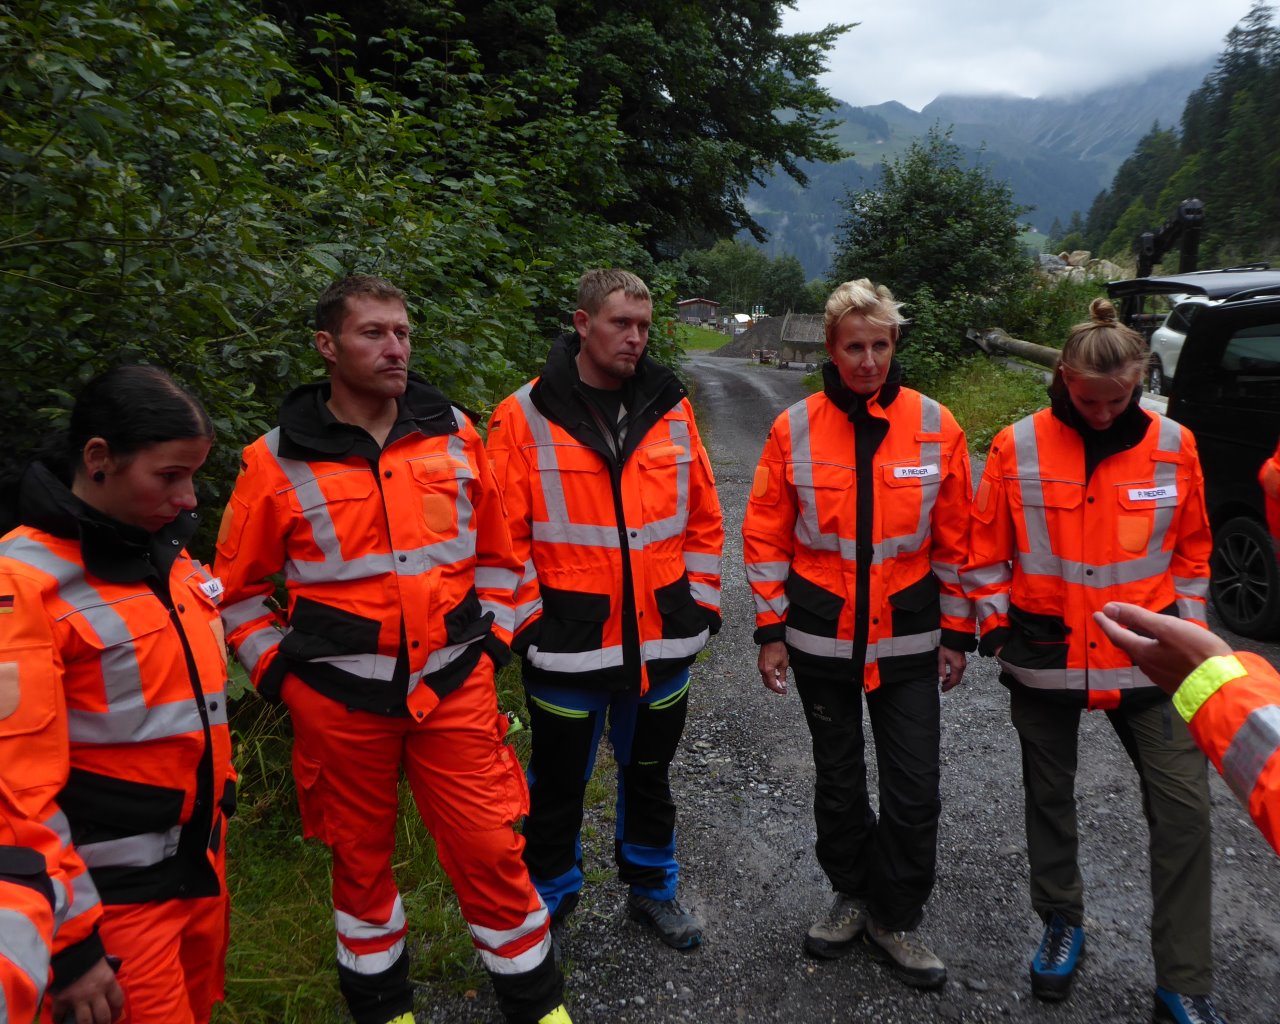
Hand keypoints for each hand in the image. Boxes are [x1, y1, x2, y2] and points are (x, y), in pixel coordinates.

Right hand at [51, 956, 123, 1023]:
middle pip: (103, 1017)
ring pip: (85, 1021)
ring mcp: (78, 998)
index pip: (118, 1001)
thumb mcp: (104, 966)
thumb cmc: (89, 955)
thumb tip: (107, 992)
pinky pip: (60, 1016)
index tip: (115, 1017)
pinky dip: (59, 1020)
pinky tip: (61, 1022)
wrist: (68, 949)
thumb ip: (106, 980)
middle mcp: (95, 993)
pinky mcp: (62, 1000)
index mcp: (108, 982)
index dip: (117, 1012)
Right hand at [758, 641, 789, 694]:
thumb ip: (783, 676)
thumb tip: (783, 685)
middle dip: (774, 688)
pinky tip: (775, 676)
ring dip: (772, 682)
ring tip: (780, 682)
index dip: (778, 690)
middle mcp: (762, 670)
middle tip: (782, 689)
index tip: (784, 692)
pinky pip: (764, 674)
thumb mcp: (784, 663)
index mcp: (768, 671)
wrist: (771, 639)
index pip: (772, 685)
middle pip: (767, 684)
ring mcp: (760, 666)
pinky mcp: (760, 663)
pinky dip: (769, 677)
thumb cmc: (778, 649)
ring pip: (765, 679)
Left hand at [938, 646, 966, 691]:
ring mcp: (963, 665)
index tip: (943, 689)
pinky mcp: (963, 662)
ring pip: (959, 676)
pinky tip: (948, 675)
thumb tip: (941, 680)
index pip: (953, 681)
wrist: (954, 639)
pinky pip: (959, 672)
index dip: (948, 687)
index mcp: (957, 667)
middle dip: (950, 685)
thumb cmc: (947, 648)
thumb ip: (941, 670)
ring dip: (952, 680)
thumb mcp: (941, 659)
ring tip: (944, 681)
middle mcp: (962, 667)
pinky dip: (954, 675)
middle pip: (957, 680)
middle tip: (943, 687)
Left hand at [1092, 602, 1230, 694]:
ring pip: (1142, 656)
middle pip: (1129, 647)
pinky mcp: (1176, 682)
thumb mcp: (1166, 627)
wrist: (1222, 685)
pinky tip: (1158, 651)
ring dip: (1134, 643)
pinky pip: (1157, 663)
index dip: (1106, 624)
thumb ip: (1137, 618)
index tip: (1097, 614)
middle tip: (1112, 624)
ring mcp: (1161, 677)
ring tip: (1132, 634)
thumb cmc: (1195, 652)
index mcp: (1142, 652)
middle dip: (1119, 634)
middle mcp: (1147, 667)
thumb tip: (1109, 609)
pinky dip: (1150, 652)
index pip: (1118, 636)